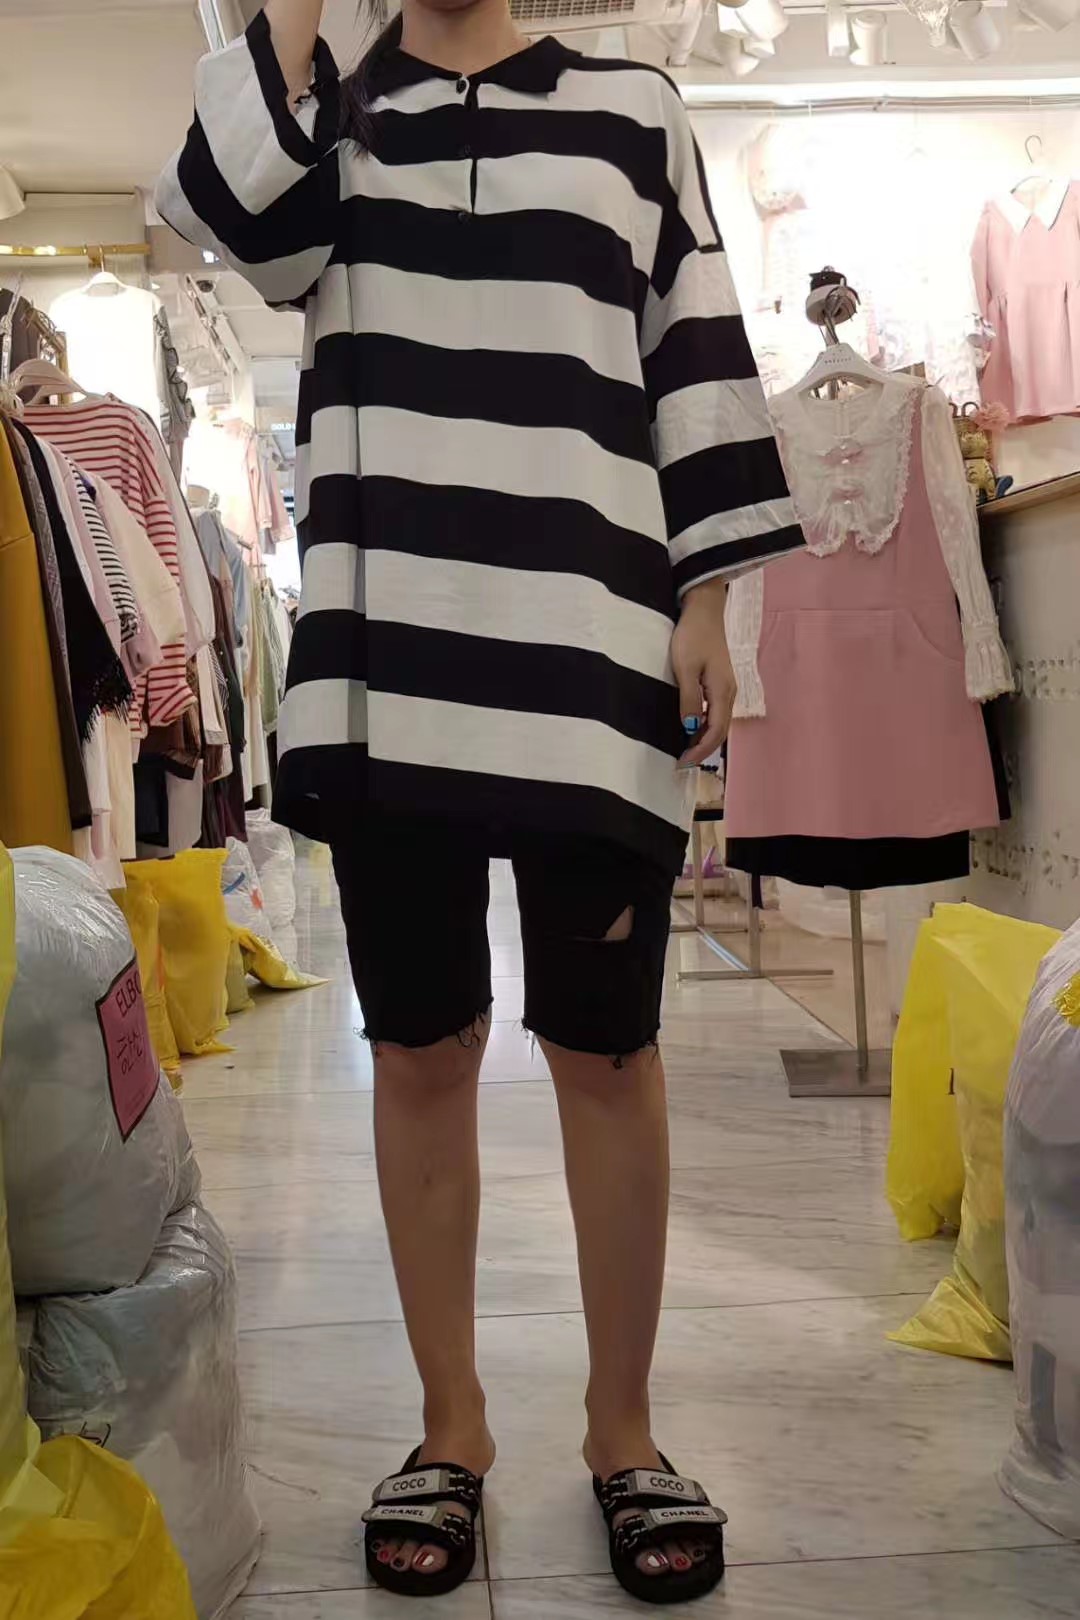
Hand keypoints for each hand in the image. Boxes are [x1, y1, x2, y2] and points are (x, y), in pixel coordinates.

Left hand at [670, 578, 736, 767]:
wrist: (704, 609)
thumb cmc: (693, 634)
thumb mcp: (685, 667)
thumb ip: (688, 699)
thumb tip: (689, 727)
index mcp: (723, 691)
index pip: (715, 732)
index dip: (699, 750)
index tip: (683, 763)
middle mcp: (729, 693)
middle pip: (720, 731)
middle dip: (702, 750)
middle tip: (681, 763)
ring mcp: (726, 687)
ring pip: (718, 723)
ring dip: (703, 739)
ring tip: (684, 750)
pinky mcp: (720, 682)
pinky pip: (715, 712)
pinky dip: (704, 726)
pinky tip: (690, 728)